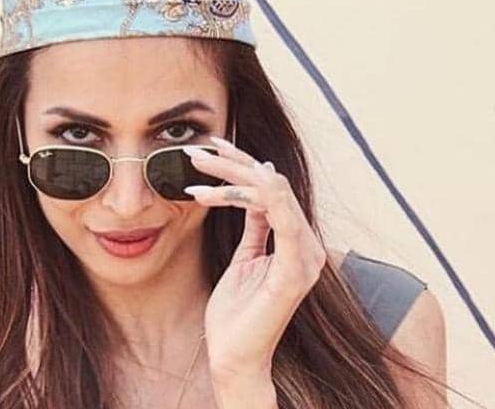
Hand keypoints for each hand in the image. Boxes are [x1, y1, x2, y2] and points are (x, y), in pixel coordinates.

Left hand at [182, 136, 326, 384]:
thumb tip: (257, 191)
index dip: (243, 164)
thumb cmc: (237, 312)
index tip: (210, 148)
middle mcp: (306, 246)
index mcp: (296, 242)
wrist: (234, 356)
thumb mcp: (245, 258)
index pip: (273, 189)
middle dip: (233, 162)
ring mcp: (304, 258)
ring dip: (233, 175)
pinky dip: (254, 198)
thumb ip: (257, 226)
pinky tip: (223, 190)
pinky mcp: (293, 272)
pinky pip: (281, 220)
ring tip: (198, 167)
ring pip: (274, 193)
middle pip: (274, 184)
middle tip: (197, 151)